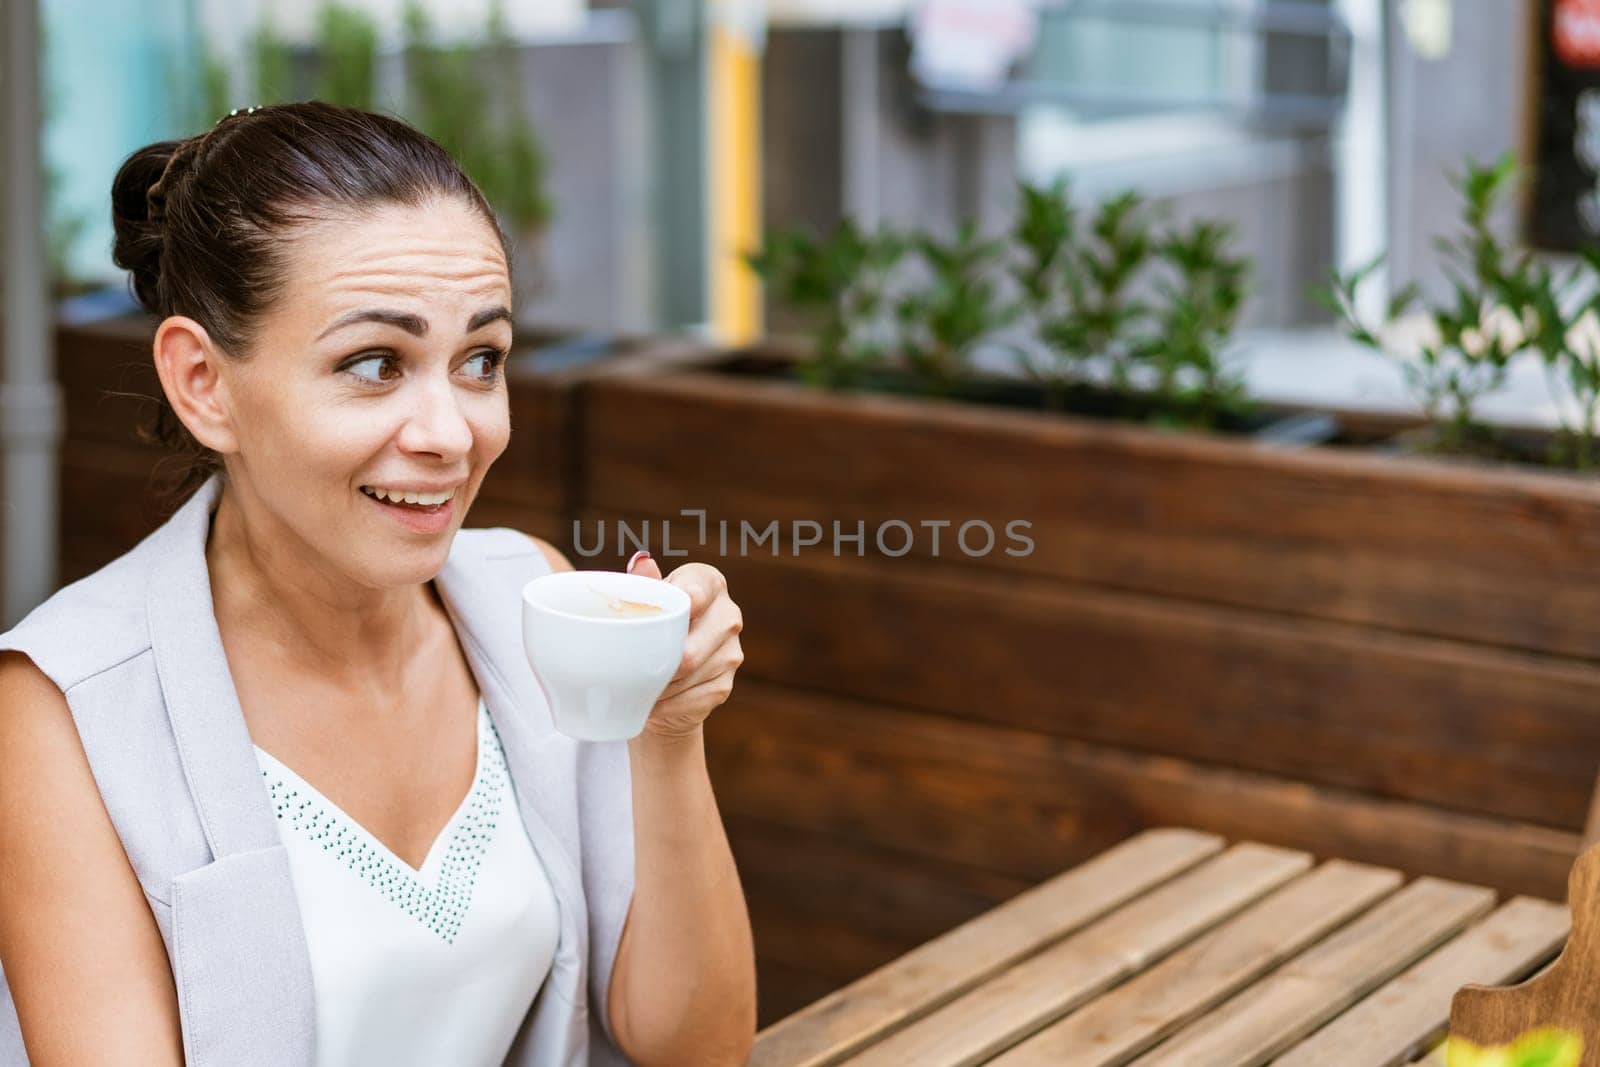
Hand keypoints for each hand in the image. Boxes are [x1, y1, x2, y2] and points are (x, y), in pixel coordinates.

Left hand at [627, 552, 743, 740]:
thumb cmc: (650, 628)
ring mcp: (731, 652)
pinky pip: (692, 697)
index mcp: (710, 583)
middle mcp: (728, 614)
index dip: (679, 604)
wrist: (663, 677)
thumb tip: (641, 562)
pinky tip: (652, 700)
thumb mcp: (644, 603)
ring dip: (658, 682)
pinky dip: (666, 702)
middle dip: (659, 659)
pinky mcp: (725, 685)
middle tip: (631, 666)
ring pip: (690, 673)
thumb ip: (643, 583)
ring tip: (636, 683)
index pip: (698, 591)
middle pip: (691, 645)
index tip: (661, 618)